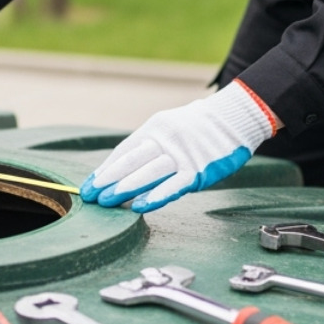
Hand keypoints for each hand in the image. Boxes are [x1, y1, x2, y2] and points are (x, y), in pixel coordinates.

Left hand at [80, 81, 277, 212]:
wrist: (234, 118)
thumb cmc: (199, 127)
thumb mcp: (170, 127)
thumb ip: (151, 146)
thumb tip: (125, 170)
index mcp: (155, 128)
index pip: (124, 151)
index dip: (105, 170)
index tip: (89, 186)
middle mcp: (165, 140)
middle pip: (131, 161)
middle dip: (108, 180)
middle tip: (90, 196)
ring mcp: (182, 154)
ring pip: (149, 173)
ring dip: (125, 188)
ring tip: (107, 202)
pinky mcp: (199, 170)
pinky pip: (174, 185)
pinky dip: (156, 196)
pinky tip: (140, 205)